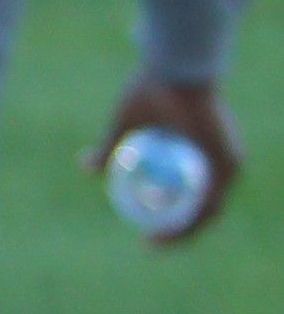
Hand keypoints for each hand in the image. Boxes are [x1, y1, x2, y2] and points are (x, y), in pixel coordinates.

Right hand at [88, 73, 241, 245]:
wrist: (174, 70)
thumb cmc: (152, 89)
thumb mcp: (124, 124)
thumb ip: (109, 146)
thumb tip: (85, 167)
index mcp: (200, 154)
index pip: (189, 195)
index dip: (169, 218)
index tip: (146, 232)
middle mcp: (220, 163)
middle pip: (200, 209)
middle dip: (176, 232)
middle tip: (149, 242)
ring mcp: (228, 164)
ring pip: (207, 210)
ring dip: (183, 231)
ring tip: (156, 240)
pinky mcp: (228, 163)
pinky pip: (209, 199)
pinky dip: (190, 216)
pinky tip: (169, 227)